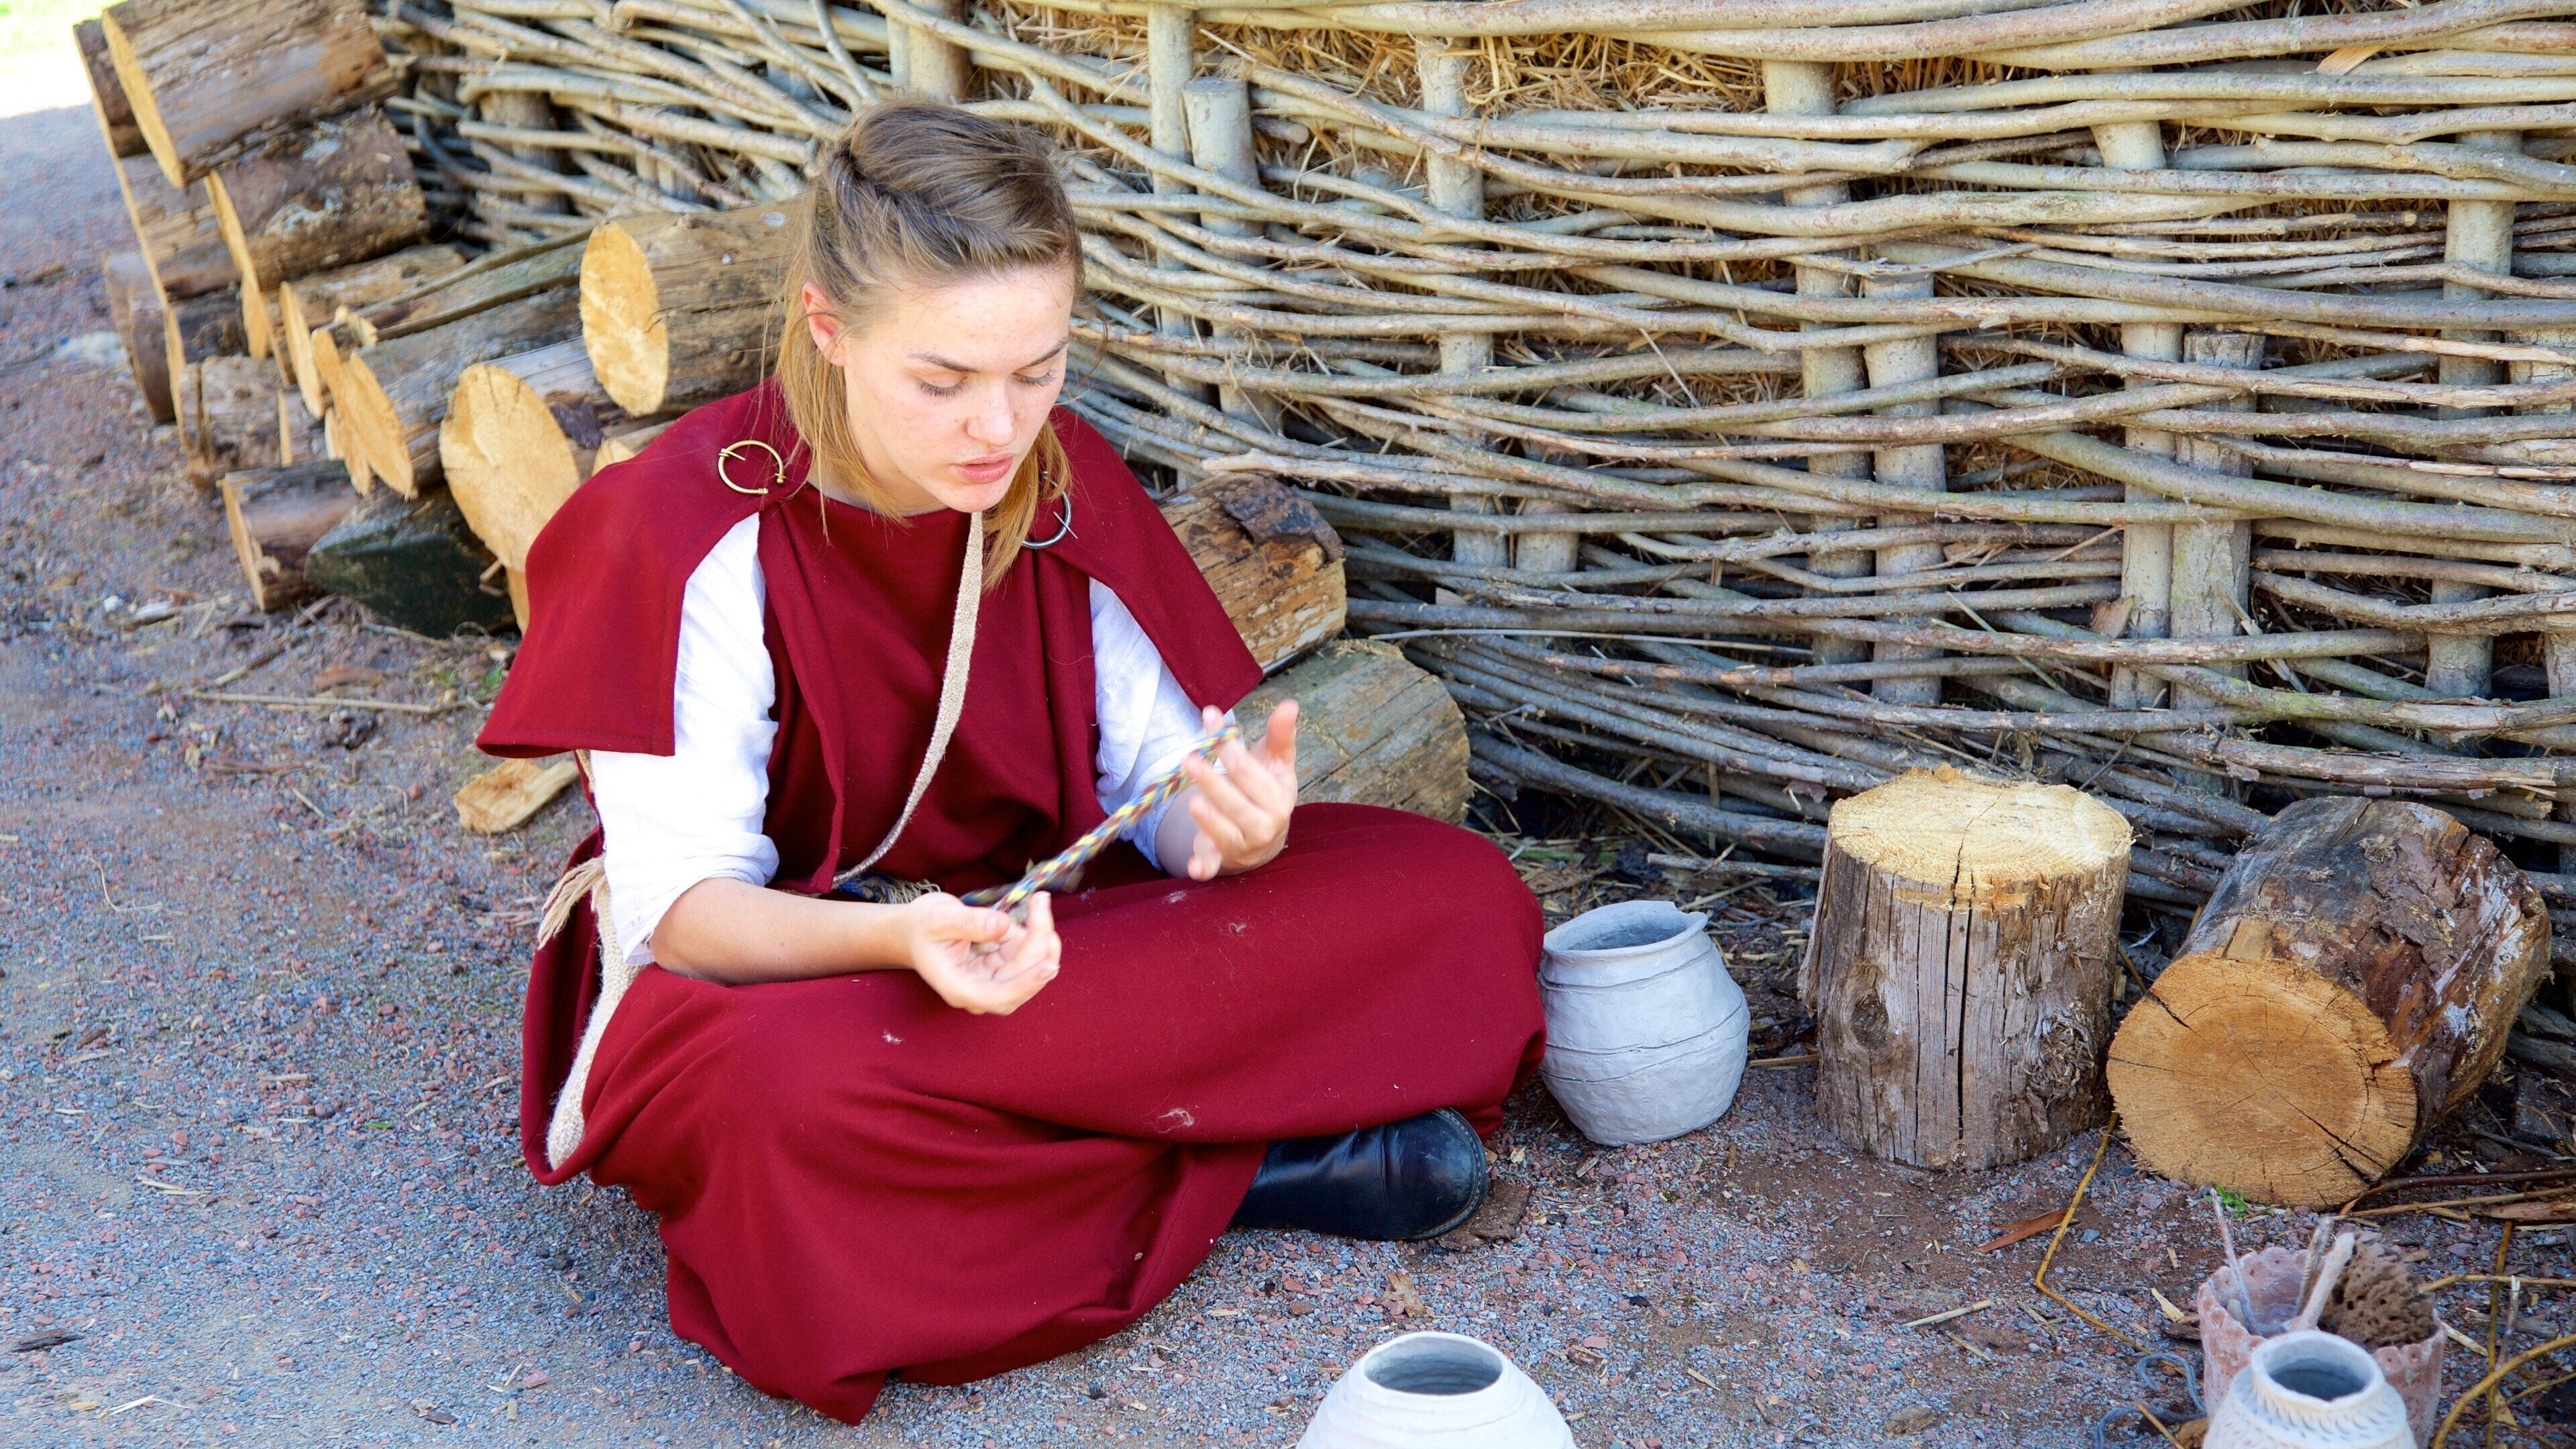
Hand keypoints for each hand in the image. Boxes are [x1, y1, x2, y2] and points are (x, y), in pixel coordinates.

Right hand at [896, 891, 1058, 1013]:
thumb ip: (969, 922)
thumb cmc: (921, 926)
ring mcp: (994, 979)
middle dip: (1039, 943)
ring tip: (1037, 902)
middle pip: (1021, 979)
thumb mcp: (938, 918)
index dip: (1025, 985)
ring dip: (1042, 935)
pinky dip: (1038, 933)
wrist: (915, 930)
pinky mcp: (1004, 966)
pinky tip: (1032, 910)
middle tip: (1040, 901)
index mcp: (959, 987)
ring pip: (1032, 967)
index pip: (998, 997)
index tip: (1048, 966)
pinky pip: (1030, 955)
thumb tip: (1002, 925)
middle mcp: (980, 990)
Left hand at [1176, 700, 1297, 880]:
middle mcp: (1264, 824)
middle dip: (1213, 782)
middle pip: (1236, 803)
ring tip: (1193, 803)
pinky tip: (1193, 868)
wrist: (1264, 836)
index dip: (1229, 747)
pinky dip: (1203, 869)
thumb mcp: (1276, 764)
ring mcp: (1243, 845)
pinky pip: (1212, 867)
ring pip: (1225, 833)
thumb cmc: (1266, 790)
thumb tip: (1290, 704)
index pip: (1250, 771)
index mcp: (1278, 798)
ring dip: (1210, 821)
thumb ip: (1280, 736)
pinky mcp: (1221, 860)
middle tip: (1189, 760)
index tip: (1210, 720)